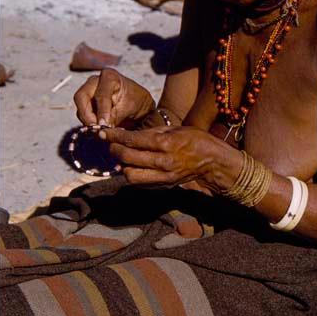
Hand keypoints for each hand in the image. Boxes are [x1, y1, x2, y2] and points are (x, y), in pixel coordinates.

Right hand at [73, 68, 154, 127]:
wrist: (137, 104)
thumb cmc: (136, 102)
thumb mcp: (128, 108)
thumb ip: (114, 116)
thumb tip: (101, 127)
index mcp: (109, 77)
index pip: (101, 95)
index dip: (102, 111)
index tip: (103, 124)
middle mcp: (95, 81)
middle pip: (81, 97)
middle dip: (87, 115)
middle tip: (95, 128)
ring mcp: (88, 90)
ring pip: (80, 106)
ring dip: (87, 120)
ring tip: (99, 130)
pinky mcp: (86, 102)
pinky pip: (82, 113)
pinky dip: (88, 121)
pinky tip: (98, 128)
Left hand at [100, 125, 242, 191]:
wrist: (213, 162)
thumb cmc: (196, 140)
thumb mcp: (175, 129)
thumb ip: (152, 133)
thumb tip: (130, 135)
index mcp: (166, 143)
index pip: (132, 140)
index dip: (115, 136)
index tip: (103, 132)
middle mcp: (163, 162)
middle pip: (127, 158)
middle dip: (114, 150)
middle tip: (110, 144)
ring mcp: (163, 176)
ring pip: (130, 175)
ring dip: (122, 166)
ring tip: (122, 157)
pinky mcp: (164, 185)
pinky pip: (141, 183)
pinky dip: (133, 174)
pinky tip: (134, 166)